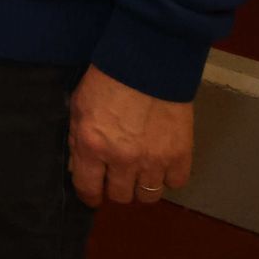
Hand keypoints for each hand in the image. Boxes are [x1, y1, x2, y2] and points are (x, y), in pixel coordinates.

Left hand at [67, 64, 193, 206]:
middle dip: (115, 188)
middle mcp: (122, 159)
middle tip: (116, 176)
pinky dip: (168, 177)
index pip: (88, 189)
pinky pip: (175, 183)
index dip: (89, 195)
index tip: (92, 194)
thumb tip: (80, 167)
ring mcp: (154, 160)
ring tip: (139, 172)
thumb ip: (78, 140)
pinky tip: (161, 164)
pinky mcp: (180, 154)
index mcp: (92, 146)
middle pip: (120, 196)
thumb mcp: (79, 107)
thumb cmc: (107, 80)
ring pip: (147, 196)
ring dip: (141, 186)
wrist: (147, 63)